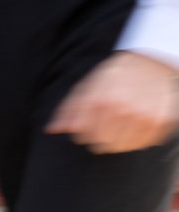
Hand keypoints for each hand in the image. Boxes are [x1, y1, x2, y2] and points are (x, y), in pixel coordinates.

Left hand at [49, 52, 178, 152]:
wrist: (150, 64)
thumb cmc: (113, 76)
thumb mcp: (87, 86)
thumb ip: (69, 109)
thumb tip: (52, 130)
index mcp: (100, 102)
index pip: (84, 136)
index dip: (82, 134)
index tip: (86, 128)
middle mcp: (122, 111)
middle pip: (102, 144)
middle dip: (98, 139)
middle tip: (104, 126)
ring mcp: (142, 118)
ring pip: (121, 147)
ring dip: (116, 141)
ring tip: (119, 125)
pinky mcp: (159, 124)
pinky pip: (142, 145)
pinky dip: (136, 140)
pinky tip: (134, 126)